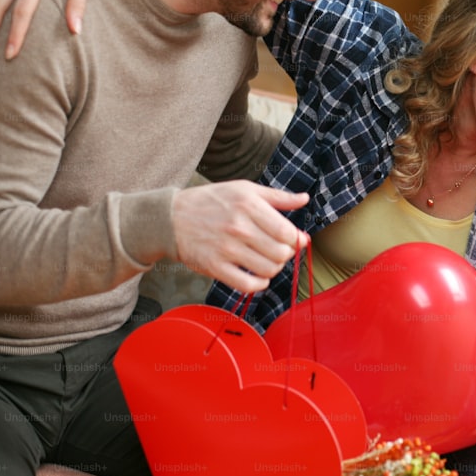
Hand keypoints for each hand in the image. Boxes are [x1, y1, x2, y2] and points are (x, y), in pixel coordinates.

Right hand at [172, 181, 309, 293]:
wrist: (170, 218)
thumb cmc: (211, 201)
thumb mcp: (245, 189)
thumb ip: (277, 197)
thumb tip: (304, 199)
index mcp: (249, 205)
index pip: (287, 233)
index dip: (294, 239)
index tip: (291, 239)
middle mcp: (239, 227)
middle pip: (281, 253)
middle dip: (285, 254)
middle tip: (277, 250)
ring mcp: (226, 249)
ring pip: (268, 270)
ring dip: (273, 269)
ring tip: (266, 261)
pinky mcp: (214, 267)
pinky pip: (248, 285)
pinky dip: (259, 284)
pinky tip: (257, 276)